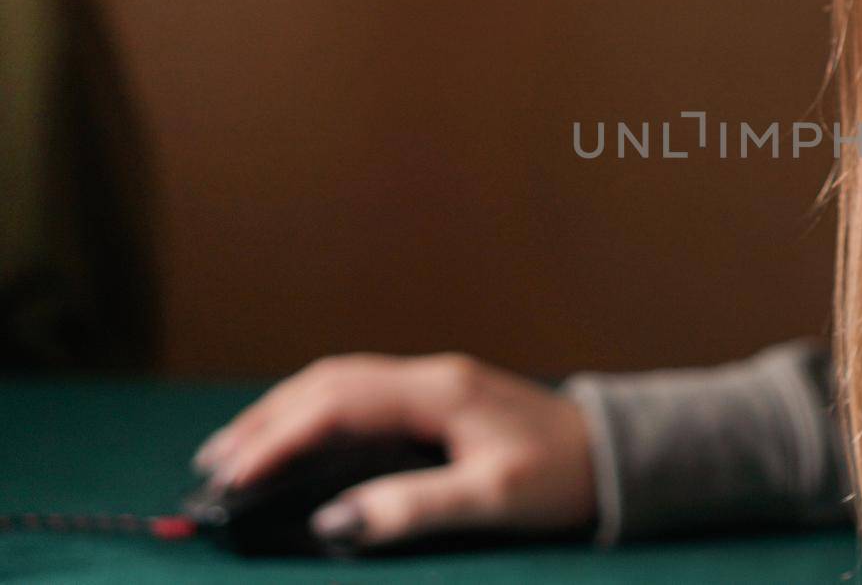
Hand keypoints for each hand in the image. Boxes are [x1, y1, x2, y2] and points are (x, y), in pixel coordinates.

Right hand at [192, 352, 596, 549]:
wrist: (613, 454)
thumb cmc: (561, 476)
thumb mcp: (492, 499)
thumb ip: (414, 507)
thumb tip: (334, 522)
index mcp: (439, 392)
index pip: (337, 403)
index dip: (279, 437)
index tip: (231, 476)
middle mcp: (430, 376)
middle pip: (327, 383)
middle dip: (266, 420)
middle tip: (211, 466)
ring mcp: (434, 383)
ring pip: (340, 382)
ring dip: (285, 412)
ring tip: (235, 451)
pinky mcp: (438, 398)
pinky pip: (360, 395)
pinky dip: (316, 413)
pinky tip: (298, 438)